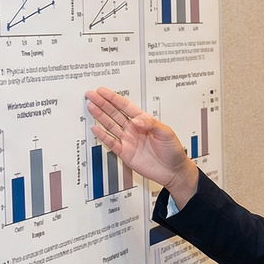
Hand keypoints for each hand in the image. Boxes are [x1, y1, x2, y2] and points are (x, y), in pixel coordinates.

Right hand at [85, 86, 198, 203]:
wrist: (173, 171)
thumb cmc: (173, 151)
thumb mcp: (166, 133)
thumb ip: (151, 124)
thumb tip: (136, 120)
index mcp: (144, 121)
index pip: (126, 107)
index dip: (114, 99)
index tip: (103, 92)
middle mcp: (134, 129)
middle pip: (115, 113)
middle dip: (103, 103)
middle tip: (91, 95)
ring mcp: (129, 140)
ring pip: (110, 125)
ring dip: (100, 116)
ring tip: (90, 106)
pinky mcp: (125, 153)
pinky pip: (111, 142)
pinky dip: (102, 136)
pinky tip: (95, 128)